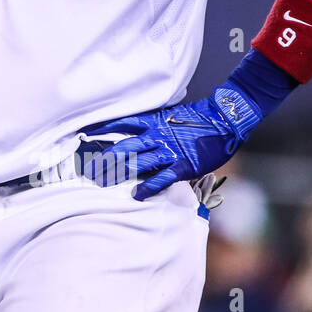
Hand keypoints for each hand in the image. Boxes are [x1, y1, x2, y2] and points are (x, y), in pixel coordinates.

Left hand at [80, 85, 261, 200]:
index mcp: (153, 122)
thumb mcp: (173, 116)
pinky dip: (147, 187)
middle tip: (89, 170)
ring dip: (119, 174)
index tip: (85, 134)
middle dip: (105, 159)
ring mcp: (169, 151)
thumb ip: (156, 124)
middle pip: (123, 148)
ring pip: (137, 163)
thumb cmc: (200, 118)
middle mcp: (156, 136)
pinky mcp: (182, 165)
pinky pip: (161, 178)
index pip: (121, 123)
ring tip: (103, 183)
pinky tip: (136, 195)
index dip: (102, 129)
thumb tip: (142, 130)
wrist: (225, 119)